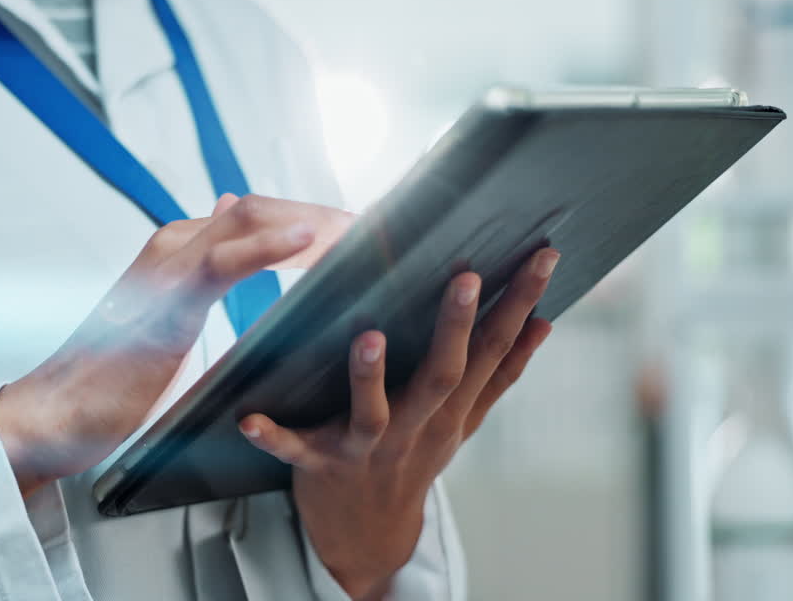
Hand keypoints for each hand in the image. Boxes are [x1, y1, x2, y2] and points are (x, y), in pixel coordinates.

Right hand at [0, 194, 354, 495]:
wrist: (61, 412)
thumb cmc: (115, 378)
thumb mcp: (172, 320)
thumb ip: (204, 276)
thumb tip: (232, 230)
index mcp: (180, 251)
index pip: (256, 217)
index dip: (310, 218)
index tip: (357, 231)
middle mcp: (174, 245)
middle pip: (261, 209)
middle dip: (322, 214)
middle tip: (377, 226)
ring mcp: (167, 264)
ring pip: (249, 220)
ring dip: (311, 223)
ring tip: (361, 231)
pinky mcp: (165, 297)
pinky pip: (225, 259)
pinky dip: (270, 245)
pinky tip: (310, 241)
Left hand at [239, 248, 560, 599]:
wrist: (371, 536)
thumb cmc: (416, 458)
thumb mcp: (464, 421)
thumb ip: (499, 375)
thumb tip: (544, 323)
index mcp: (450, 410)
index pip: (492, 351)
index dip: (518, 305)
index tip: (543, 257)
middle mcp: (415, 427)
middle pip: (441, 376)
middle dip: (454, 328)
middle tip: (466, 276)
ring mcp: (366, 449)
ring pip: (371, 414)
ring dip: (369, 378)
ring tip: (369, 337)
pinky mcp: (319, 465)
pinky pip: (293, 451)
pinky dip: (272, 437)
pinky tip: (248, 420)